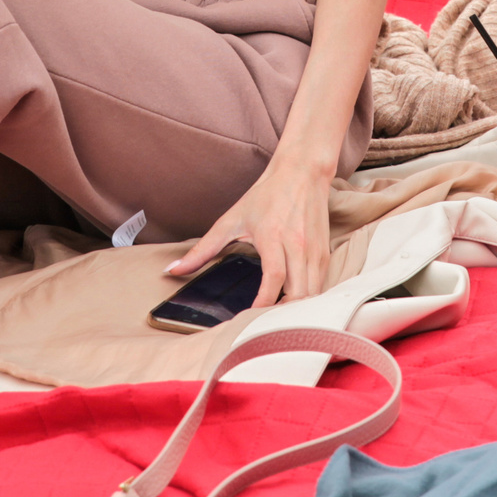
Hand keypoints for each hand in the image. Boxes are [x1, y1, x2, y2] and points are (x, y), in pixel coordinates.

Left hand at [165, 151, 334, 308]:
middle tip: (263, 324)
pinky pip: (319, 285)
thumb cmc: (267, 195)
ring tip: (276, 317)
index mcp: (273, 236)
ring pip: (312, 292)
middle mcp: (297, 244)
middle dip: (283, 313)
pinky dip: (307, 298)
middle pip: (298, 291)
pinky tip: (292, 303)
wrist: (303, 172)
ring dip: (297, 309)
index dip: (264, 302)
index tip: (251, 316)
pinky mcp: (324, 253)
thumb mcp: (231, 219)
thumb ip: (202, 249)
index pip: (274, 277)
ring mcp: (314, 249)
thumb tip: (172, 270)